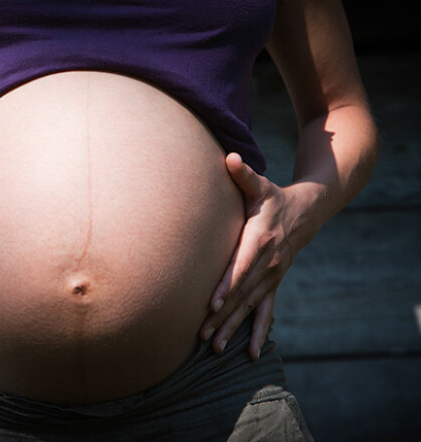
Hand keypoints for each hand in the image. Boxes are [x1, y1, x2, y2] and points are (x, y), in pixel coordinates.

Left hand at [199, 153, 317, 359]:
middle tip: (202, 335)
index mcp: (261, 239)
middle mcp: (268, 263)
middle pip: (243, 293)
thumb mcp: (261, 185)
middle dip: (222, 314)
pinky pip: (266, 311)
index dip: (227, 284)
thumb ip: (244, 175)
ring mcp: (273, 276)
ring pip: (251, 307)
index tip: (213, 302)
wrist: (308, 211)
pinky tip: (252, 353)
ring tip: (215, 348)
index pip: (241, 266)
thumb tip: (230, 157)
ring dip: (233, 328)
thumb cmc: (274, 197)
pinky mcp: (274, 284)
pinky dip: (259, 332)